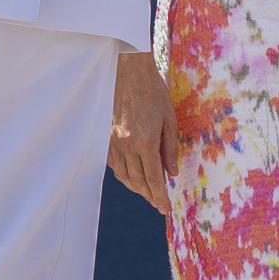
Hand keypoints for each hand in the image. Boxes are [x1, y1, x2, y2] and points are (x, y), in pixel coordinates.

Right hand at [108, 51, 179, 215]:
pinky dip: (124, 175)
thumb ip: (170, 148)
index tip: (164, 207)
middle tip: (158, 204)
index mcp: (145, 141)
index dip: (159, 195)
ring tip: (147, 194)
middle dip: (149, 196)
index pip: (153, 178)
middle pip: (137, 181)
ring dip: (136, 188)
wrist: (128, 72)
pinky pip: (114, 165)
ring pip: (123, 175)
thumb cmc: (152, 92)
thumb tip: (171, 173)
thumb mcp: (169, 119)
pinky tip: (133, 176)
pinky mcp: (106, 138)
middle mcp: (126, 145)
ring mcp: (113, 142)